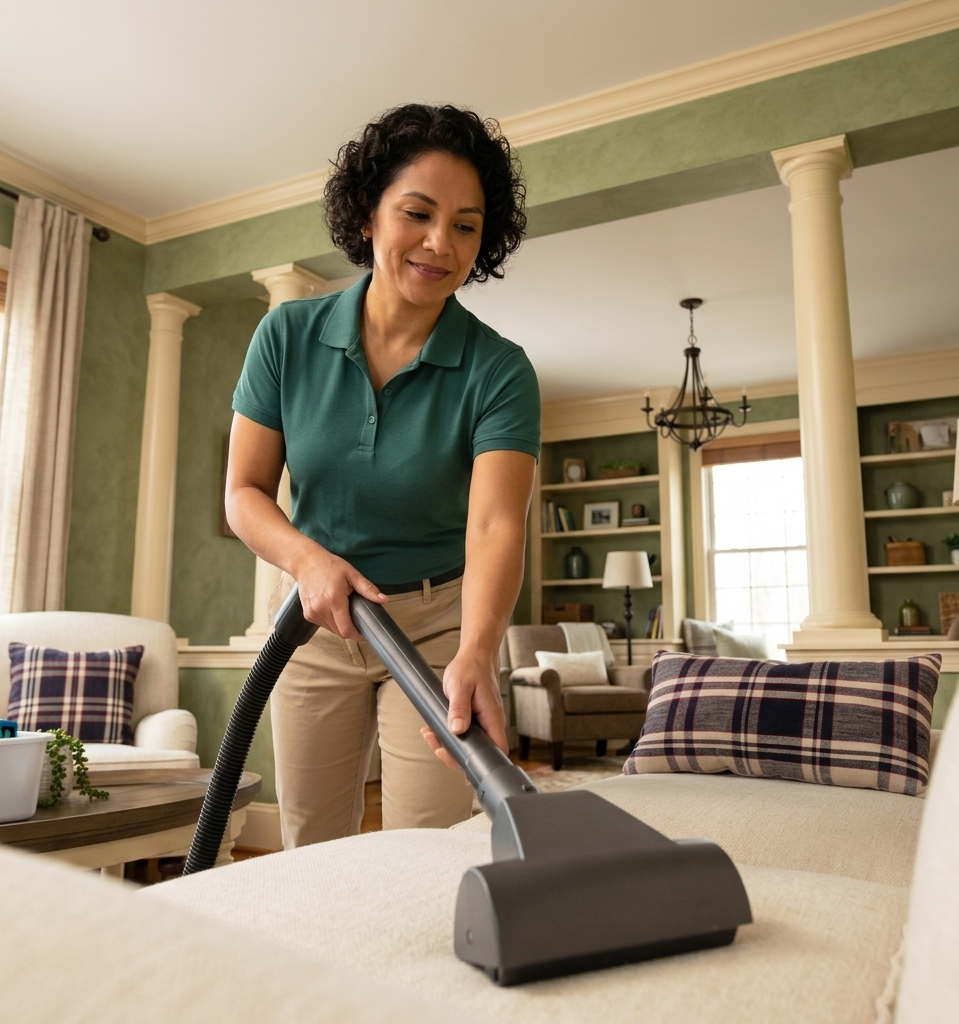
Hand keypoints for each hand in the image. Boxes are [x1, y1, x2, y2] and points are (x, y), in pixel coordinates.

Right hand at [292, 544, 387, 640]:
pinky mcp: (307, 614)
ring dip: (340, 625)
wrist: (306, 562)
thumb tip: (383, 599)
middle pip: (339, 632)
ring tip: (344, 610)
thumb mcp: (352, 574)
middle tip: (357, 619)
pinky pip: (323, 625)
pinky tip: (333, 609)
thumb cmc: (329, 566)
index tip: (364, 633)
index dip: (357, 635)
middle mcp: (321, 609)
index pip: (346, 630)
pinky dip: (331, 621)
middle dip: (350, 629)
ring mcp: (312, 613)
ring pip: (331, 630)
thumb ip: (368, 589)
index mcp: (334, 600)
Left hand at [420, 649, 506, 769]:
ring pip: (469, 744)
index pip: (496, 751)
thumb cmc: (471, 667)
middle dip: (454, 753)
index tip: (454, 755)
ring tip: (430, 733)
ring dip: (448, 743)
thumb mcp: (460, 686)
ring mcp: (484, 722)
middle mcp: (491, 723)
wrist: (475, 655)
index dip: (477, 761)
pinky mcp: (475, 719)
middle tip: (435, 743)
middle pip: (478, 752)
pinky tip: (434, 727)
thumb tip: (457, 730)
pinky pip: (464, 733)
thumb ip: (459, 708)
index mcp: (493, 718)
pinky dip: (449, 734)